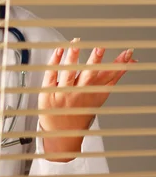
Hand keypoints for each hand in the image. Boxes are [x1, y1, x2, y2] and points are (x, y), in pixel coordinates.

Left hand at [38, 39, 136, 159]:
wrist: (61, 134)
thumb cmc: (81, 112)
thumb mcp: (99, 97)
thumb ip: (112, 79)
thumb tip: (128, 65)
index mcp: (94, 92)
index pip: (109, 76)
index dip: (119, 65)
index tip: (128, 53)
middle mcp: (80, 92)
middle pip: (89, 75)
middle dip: (95, 61)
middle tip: (100, 48)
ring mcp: (63, 93)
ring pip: (68, 72)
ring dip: (72, 57)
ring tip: (76, 43)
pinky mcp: (48, 92)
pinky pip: (51, 75)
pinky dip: (55, 61)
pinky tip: (59, 50)